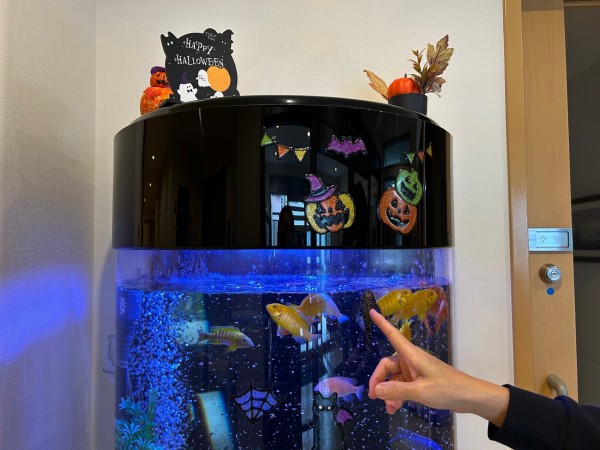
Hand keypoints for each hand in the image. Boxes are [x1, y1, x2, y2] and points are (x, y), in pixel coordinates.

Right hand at [367, 309, 508, 425]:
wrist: (469, 397)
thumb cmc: (447, 389)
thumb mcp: (420, 392)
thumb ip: (397, 390)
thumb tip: (375, 390)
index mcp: (411, 355)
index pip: (392, 335)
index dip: (381, 323)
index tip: (371, 311)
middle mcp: (411, 360)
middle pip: (387, 365)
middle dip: (379, 380)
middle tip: (373, 396)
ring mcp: (415, 371)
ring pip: (394, 378)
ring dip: (389, 392)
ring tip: (389, 408)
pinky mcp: (420, 381)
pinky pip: (402, 386)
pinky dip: (397, 395)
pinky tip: (395, 407)